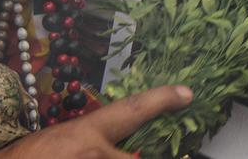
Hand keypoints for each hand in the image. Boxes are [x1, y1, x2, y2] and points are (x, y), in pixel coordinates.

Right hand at [0, 84, 191, 158]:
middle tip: (105, 153)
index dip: (162, 100)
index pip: (132, 110)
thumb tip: (125, 151)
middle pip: (137, 158)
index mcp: (87, 132)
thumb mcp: (60, 143)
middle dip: (129, 156)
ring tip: (78, 156)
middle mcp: (94, 152)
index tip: (186, 94)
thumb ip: (94, 144)